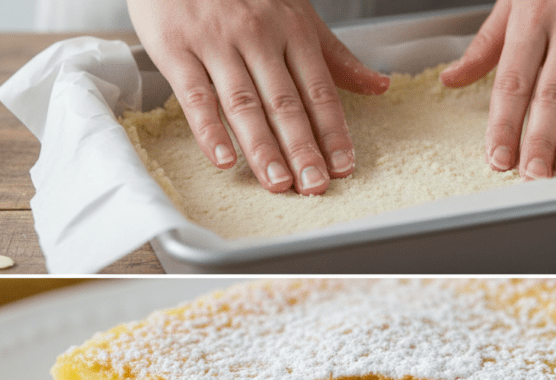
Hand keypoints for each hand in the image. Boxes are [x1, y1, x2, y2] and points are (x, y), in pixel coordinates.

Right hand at [127, 0, 389, 194]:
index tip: (343, 165)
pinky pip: (196, 95)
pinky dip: (209, 130)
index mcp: (293, 30)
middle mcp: (258, 37)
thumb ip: (335, 56)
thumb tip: (379, 86)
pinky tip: (223, 158)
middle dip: (303, 149)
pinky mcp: (177, 49)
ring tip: (278, 182)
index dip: (333, 131)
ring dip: (263, 147)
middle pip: (285, 103)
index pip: (319, 90)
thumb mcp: (297, 13)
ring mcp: (216, 43)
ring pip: (245, 103)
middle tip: (314, 186)